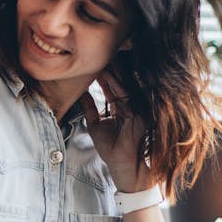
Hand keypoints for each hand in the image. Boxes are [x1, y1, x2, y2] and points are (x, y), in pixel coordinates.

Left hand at [79, 70, 151, 191]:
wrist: (123, 166)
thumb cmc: (111, 150)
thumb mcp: (95, 125)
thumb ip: (89, 108)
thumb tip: (80, 92)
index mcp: (122, 108)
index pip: (113, 88)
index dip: (104, 76)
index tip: (94, 63)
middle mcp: (131, 105)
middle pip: (120, 83)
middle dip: (110, 69)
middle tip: (99, 54)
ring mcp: (137, 107)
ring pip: (124, 85)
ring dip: (113, 72)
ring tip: (102, 59)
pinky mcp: (141, 112)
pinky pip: (129, 93)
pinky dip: (119, 83)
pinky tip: (109, 72)